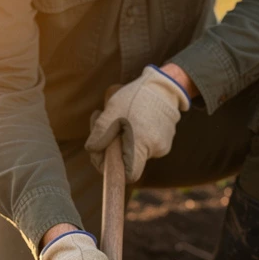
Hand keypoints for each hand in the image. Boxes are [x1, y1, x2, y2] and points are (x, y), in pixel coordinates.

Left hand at [85, 65, 190, 182]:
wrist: (166, 84)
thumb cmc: (138, 96)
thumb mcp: (113, 109)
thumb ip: (100, 132)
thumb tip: (92, 149)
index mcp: (142, 144)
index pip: (129, 174)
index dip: (114, 169)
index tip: (105, 152)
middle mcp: (155, 149)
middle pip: (129, 161)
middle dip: (113, 145)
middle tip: (104, 120)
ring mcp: (163, 146)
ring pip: (136, 150)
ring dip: (123, 136)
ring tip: (120, 115)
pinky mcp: (166, 139)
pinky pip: (146, 143)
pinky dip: (136, 133)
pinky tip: (134, 117)